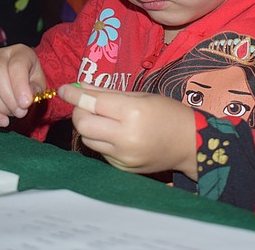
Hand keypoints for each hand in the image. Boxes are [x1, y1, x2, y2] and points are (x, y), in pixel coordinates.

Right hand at [0, 44, 47, 126]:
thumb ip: (36, 88)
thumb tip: (27, 99)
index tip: (26, 104)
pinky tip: (2, 120)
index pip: (16, 66)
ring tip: (13, 114)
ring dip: (0, 106)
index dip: (20, 86)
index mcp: (18, 52)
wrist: (20, 78)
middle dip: (9, 99)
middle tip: (21, 112)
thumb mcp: (39, 81)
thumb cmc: (31, 78)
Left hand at [57, 83, 197, 178]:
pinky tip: (114, 134)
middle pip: (83, 124)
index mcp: (132, 113)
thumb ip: (108, 93)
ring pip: (88, 140)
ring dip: (87, 127)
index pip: (92, 103)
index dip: (74, 95)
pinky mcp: (122, 168)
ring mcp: (123, 156)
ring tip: (100, 118)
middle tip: (84, 105)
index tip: (63, 89)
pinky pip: (101, 152)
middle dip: (78, 112)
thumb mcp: (141, 96)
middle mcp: (125, 137)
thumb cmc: (168, 113)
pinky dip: (101, 140)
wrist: (190, 143)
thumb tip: (80, 87)